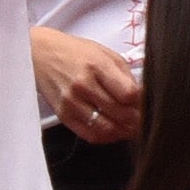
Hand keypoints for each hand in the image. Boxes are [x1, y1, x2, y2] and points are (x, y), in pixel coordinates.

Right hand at [31, 26, 141, 145]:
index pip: (129, 94)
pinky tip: (114, 131)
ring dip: (124, 132)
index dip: (144, 103)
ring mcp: (71, 103)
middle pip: (120, 113)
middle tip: (146, 122)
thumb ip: (124, 75)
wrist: (39, 55)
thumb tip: (142, 98)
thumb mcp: (105, 54)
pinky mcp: (63, 116)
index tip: (150, 105)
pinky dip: (106, 137)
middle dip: (138, 121)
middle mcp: (83, 86)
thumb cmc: (75, 52)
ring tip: (133, 129)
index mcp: (97, 66)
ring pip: (106, 128)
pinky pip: (89, 135)